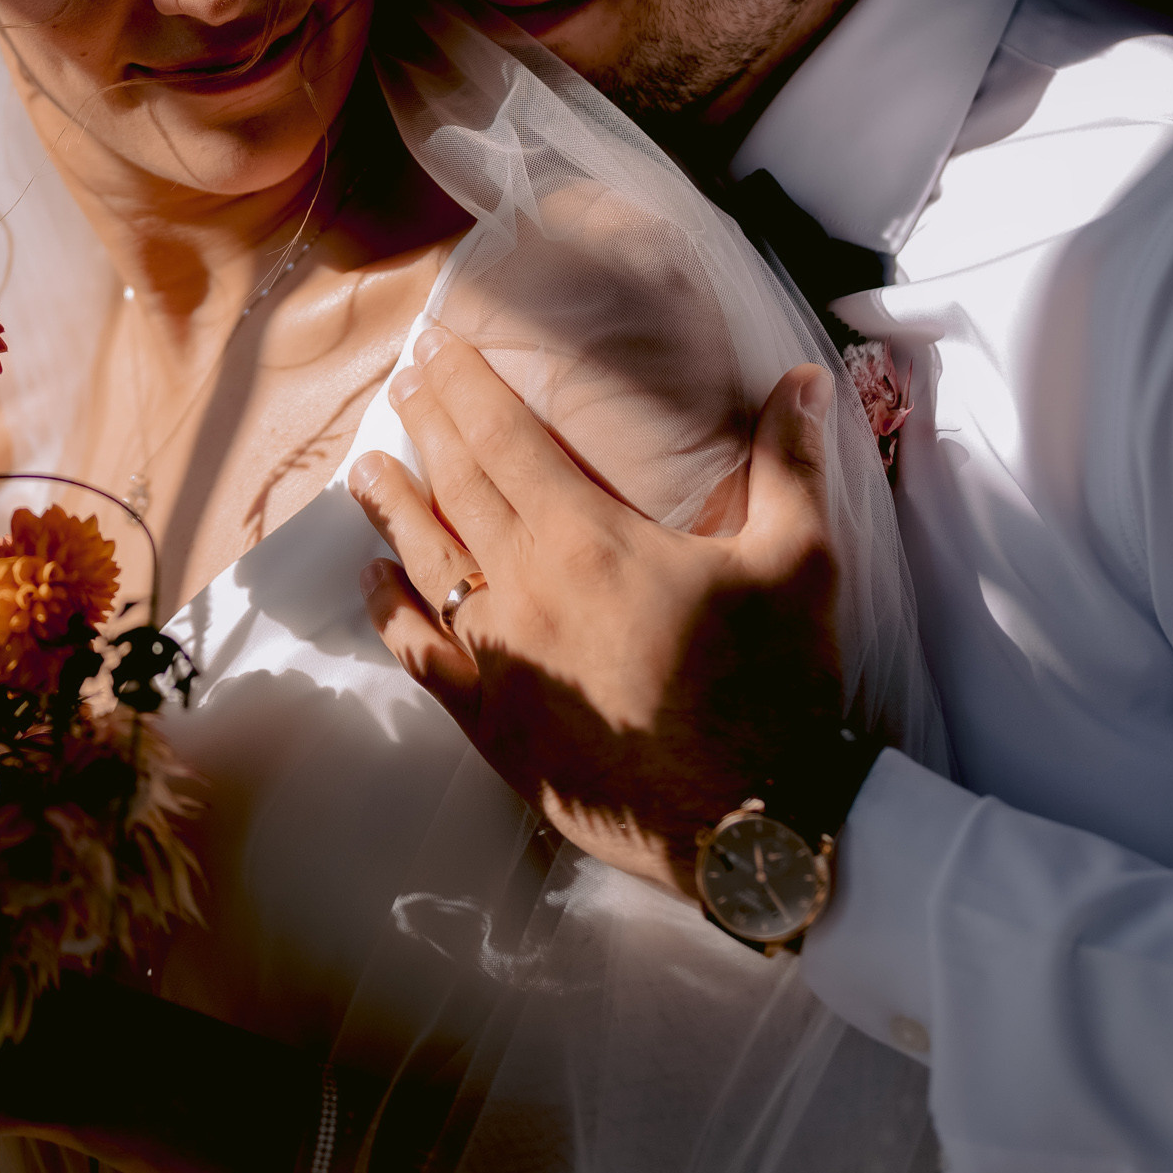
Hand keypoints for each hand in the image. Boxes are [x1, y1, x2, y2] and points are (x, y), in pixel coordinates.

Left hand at [349, 328, 845, 899]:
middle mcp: (527, 587)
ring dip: (392, 508)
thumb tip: (806, 379)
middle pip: (458, 484)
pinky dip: (391, 614)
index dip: (466, 385)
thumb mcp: (799, 559)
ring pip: (427, 562)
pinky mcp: (494, 725)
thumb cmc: (778, 687)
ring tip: (366, 468)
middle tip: (406, 379)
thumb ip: (791, 461)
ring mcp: (503, 659)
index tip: (438, 346)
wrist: (754, 826)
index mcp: (588, 536)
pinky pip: (423, 657)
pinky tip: (372, 583)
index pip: (505, 436)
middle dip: (429, 424)